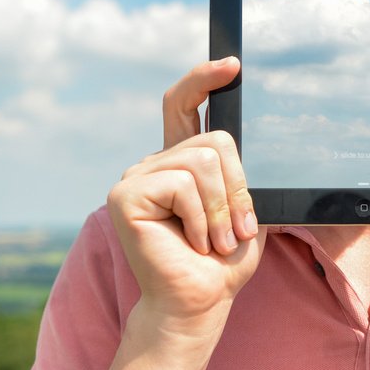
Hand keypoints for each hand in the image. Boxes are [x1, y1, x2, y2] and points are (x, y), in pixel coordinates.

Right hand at [107, 57, 263, 336]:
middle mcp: (154, 164)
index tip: (233, 65)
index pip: (183, 106)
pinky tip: (193, 243)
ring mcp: (135, 177)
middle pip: (215, 140)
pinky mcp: (125, 195)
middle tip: (235, 231)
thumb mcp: (244, 211)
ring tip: (215, 242)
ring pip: (204, 161)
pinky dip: (203, 219)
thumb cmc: (221, 264)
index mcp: (179, 164)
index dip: (203, 79)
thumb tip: (244, 143)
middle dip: (238, 188)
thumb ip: (239, 175)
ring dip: (223, 210)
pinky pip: (184, 185)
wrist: (198, 304)